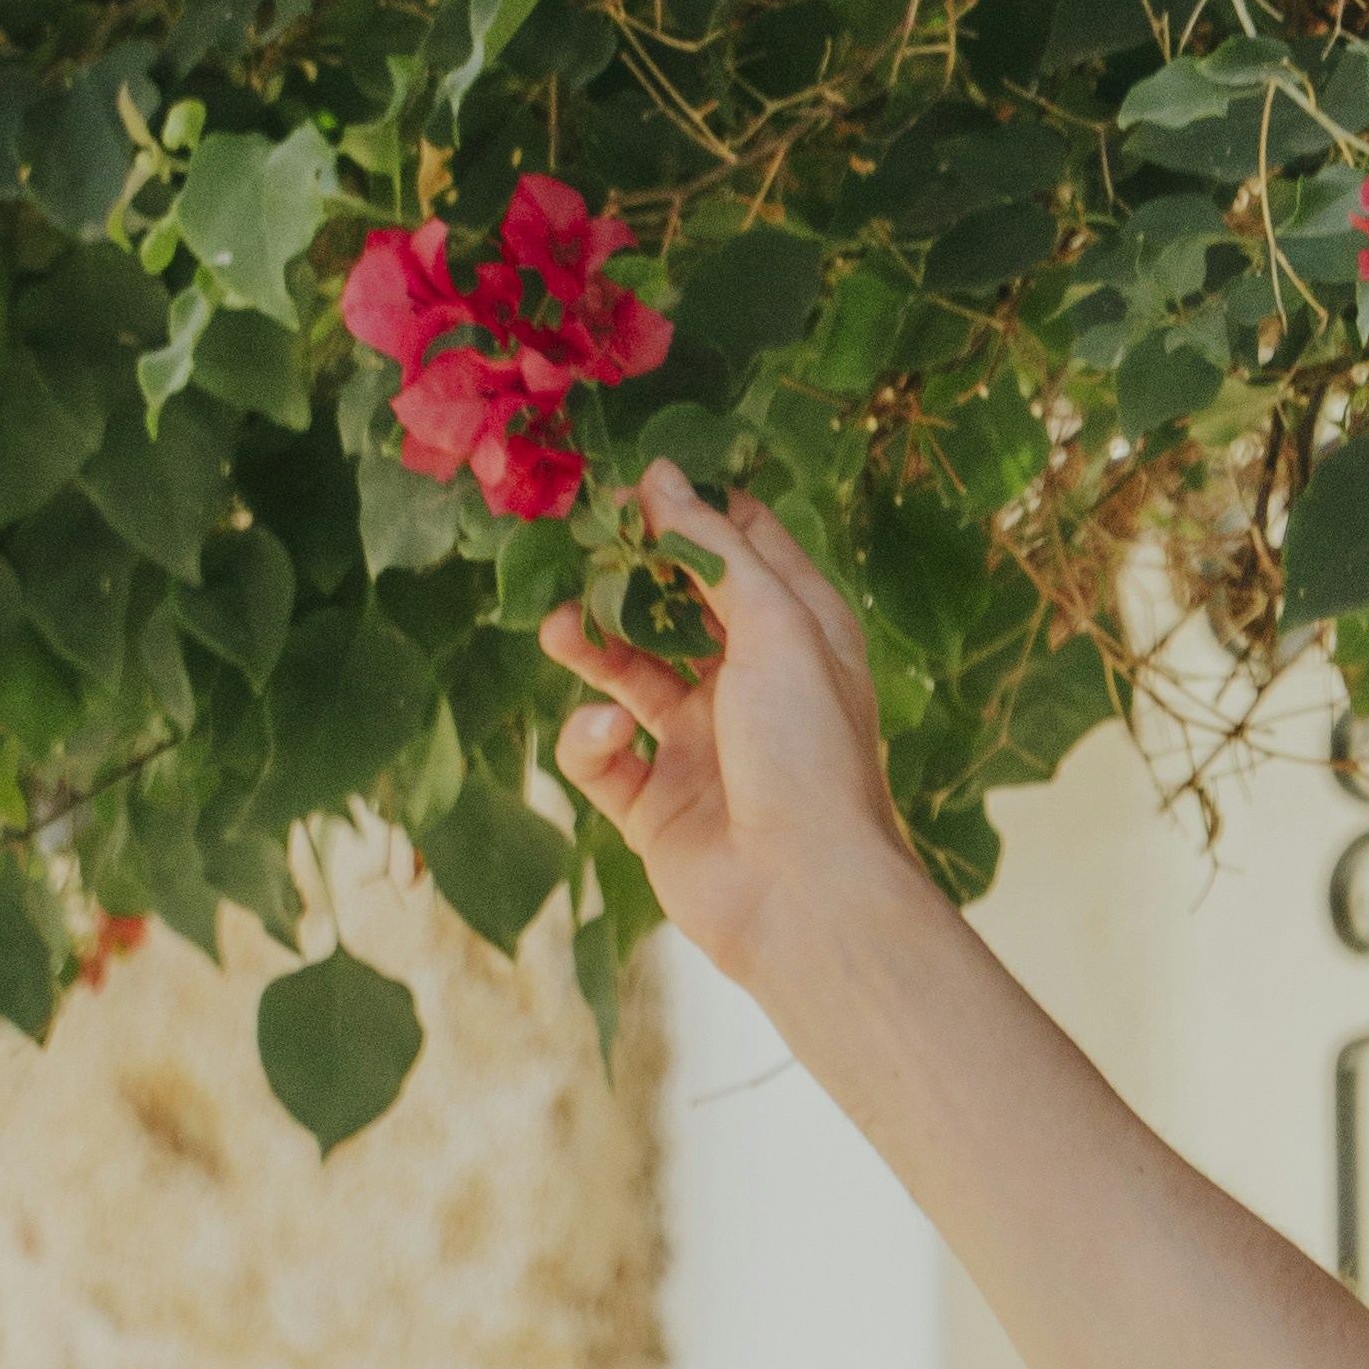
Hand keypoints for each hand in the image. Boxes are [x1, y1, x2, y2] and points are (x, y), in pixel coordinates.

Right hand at [541, 465, 920, 992]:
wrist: (803, 893)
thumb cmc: (807, 749)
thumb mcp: (775, 624)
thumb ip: (715, 548)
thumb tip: (661, 474)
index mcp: (798, 632)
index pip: (743, 548)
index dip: (691, 511)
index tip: (633, 486)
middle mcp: (749, 681)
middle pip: (674, 606)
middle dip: (626, 578)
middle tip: (582, 548)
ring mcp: (699, 742)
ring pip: (627, 673)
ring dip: (591, 645)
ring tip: (560, 627)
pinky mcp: (654, 802)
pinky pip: (602, 754)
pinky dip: (591, 738)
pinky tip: (606, 734)